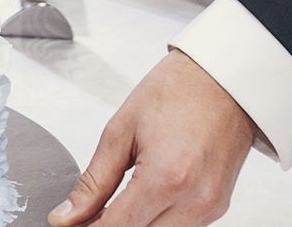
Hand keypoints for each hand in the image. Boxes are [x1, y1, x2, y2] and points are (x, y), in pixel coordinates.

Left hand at [50, 50, 255, 226]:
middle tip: (90, 212)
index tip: (71, 224)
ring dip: (135, 224)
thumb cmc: (177, 90)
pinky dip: (157, 220)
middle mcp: (193, 200)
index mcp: (166, 178)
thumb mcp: (122, 130)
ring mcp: (209, 207)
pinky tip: (145, 198)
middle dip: (109, 226)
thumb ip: (93, 181)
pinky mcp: (218, 208)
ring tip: (117, 202)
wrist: (224, 79)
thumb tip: (67, 216)